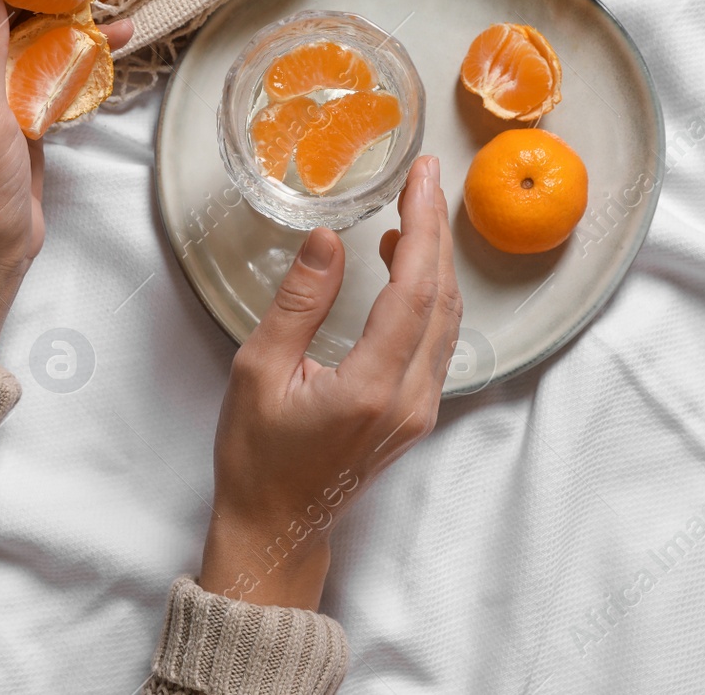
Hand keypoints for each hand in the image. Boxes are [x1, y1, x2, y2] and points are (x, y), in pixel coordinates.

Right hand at [197, 156, 460, 608]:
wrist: (276, 526)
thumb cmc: (257, 457)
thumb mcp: (258, 370)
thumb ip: (299, 303)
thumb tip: (328, 239)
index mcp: (372, 387)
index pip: (414, 290)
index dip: (423, 226)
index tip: (423, 177)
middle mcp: (410, 399)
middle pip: (442, 298)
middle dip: (436, 231)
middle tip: (425, 178)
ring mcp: (421, 409)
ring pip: (447, 319)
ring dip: (436, 261)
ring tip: (412, 212)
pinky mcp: (417, 413)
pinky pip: (438, 340)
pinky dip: (429, 295)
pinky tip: (406, 269)